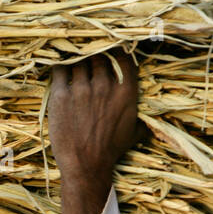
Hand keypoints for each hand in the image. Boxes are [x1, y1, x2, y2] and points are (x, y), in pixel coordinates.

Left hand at [48, 50, 139, 213]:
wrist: (86, 165)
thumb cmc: (111, 150)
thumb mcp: (135, 132)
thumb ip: (145, 117)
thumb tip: (155, 117)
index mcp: (126, 91)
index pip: (122, 56)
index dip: (115, 49)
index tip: (108, 48)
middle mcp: (105, 86)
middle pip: (98, 55)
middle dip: (93, 53)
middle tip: (86, 54)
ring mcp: (82, 89)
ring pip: (78, 60)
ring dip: (75, 58)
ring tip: (70, 57)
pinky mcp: (61, 95)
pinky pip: (59, 70)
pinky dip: (59, 65)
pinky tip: (57, 64)